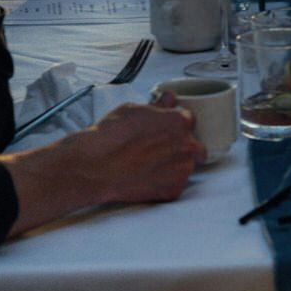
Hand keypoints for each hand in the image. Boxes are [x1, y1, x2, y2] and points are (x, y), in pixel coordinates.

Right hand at [4, 98, 204, 238]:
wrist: (96, 167)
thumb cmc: (112, 135)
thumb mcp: (134, 109)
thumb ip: (158, 106)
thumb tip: (169, 99)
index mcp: (179, 122)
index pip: (188, 119)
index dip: (174, 124)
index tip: (164, 130)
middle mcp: (187, 146)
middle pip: (194, 145)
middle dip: (182, 146)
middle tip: (161, 149)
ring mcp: (181, 171)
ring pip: (186, 166)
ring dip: (175, 165)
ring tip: (150, 165)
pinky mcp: (172, 192)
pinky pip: (175, 185)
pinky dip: (165, 183)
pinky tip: (148, 178)